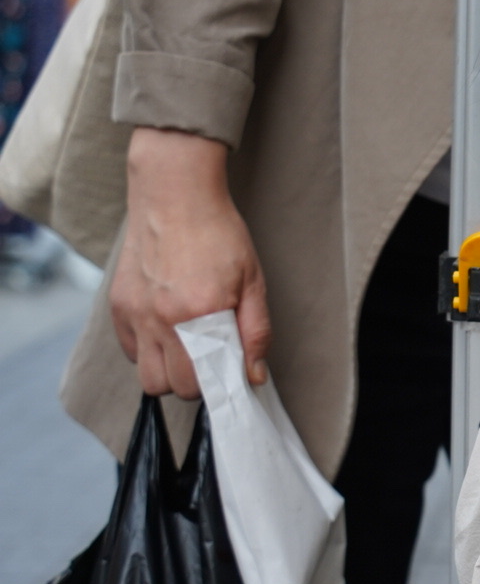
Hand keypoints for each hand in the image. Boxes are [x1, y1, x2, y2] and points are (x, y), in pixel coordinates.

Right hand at [110, 127, 270, 397]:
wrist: (174, 196)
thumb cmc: (219, 235)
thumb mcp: (253, 282)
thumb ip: (255, 332)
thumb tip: (253, 375)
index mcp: (201, 313)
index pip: (205, 381)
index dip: (222, 385)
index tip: (234, 377)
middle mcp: (162, 319)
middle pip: (173, 387)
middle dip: (197, 383)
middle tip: (214, 360)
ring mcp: (136, 314)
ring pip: (147, 378)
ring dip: (169, 373)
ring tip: (189, 349)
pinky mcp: (118, 306)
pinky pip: (130, 352)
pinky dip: (149, 352)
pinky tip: (168, 331)